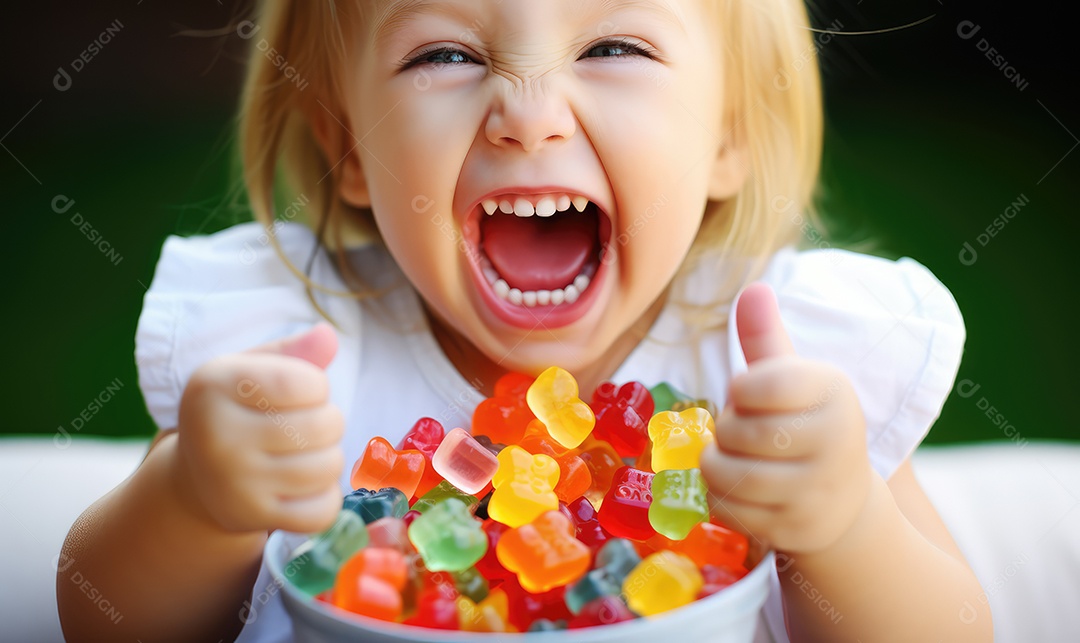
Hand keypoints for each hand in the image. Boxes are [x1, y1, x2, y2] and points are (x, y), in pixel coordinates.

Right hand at [175, 323, 344, 533]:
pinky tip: (302, 486)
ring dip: (329, 458)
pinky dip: (324, 498)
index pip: (306, 383)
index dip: (317, 386)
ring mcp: (233, 483)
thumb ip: (292, 352)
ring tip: (304, 453)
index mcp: (214, 386)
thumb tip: (327, 336)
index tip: (298, 392)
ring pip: (329, 468)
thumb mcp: (251, 370)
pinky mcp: (250, 518)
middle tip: (304, 426)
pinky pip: (322, 511)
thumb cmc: (236, 411)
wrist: (196, 478)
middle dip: (329, 422)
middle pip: (325, 426)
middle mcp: (217, 436)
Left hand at [700, 283, 873, 553]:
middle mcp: (835, 441)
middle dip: (726, 429)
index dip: (741, 390)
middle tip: (742, 432)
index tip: (751, 394)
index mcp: (834, 392)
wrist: (841, 501)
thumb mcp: (793, 379)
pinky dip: (722, 497)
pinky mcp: (795, 528)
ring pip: (727, 473)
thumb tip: (753, 289)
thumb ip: (765, 338)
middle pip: (737, 431)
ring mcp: (817, 490)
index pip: (761, 384)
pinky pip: (730, 509)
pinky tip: (741, 488)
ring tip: (734, 457)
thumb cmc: (806, 425)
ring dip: (715, 463)